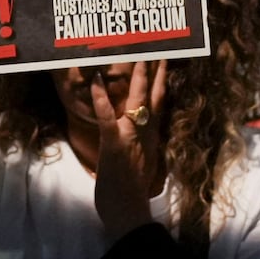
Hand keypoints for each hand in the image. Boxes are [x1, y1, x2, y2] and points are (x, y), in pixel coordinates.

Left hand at [90, 59, 169, 239]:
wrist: (129, 212)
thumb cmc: (131, 193)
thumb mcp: (143, 163)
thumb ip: (144, 145)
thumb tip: (144, 133)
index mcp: (151, 136)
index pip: (160, 101)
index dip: (162, 78)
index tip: (164, 59)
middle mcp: (146, 132)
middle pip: (154, 95)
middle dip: (155, 69)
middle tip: (156, 46)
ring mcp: (131, 137)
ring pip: (136, 101)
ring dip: (136, 77)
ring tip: (135, 55)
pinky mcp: (114, 144)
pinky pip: (107, 118)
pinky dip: (101, 100)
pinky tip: (95, 82)